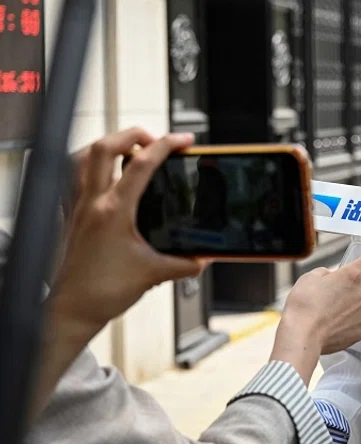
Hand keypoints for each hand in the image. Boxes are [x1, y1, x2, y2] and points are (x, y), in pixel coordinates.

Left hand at [51, 128, 204, 333]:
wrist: (73, 310)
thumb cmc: (102, 293)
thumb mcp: (155, 274)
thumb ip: (186, 263)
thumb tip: (205, 257)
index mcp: (113, 211)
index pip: (142, 164)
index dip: (167, 145)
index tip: (184, 141)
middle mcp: (92, 203)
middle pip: (105, 147)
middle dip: (134, 133)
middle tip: (156, 139)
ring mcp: (78, 207)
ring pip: (84, 157)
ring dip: (109, 146)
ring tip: (130, 149)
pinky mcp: (71, 216)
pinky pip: (74, 178)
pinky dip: (90, 167)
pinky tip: (106, 175)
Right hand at [271, 241, 360, 380]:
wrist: (302, 336)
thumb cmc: (304, 306)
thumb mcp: (310, 278)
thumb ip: (326, 273)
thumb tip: (331, 278)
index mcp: (352, 276)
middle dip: (355, 286)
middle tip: (337, 291)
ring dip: (351, 304)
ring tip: (329, 311)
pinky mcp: (360, 331)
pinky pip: (358, 321)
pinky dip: (348, 320)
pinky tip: (332, 323)